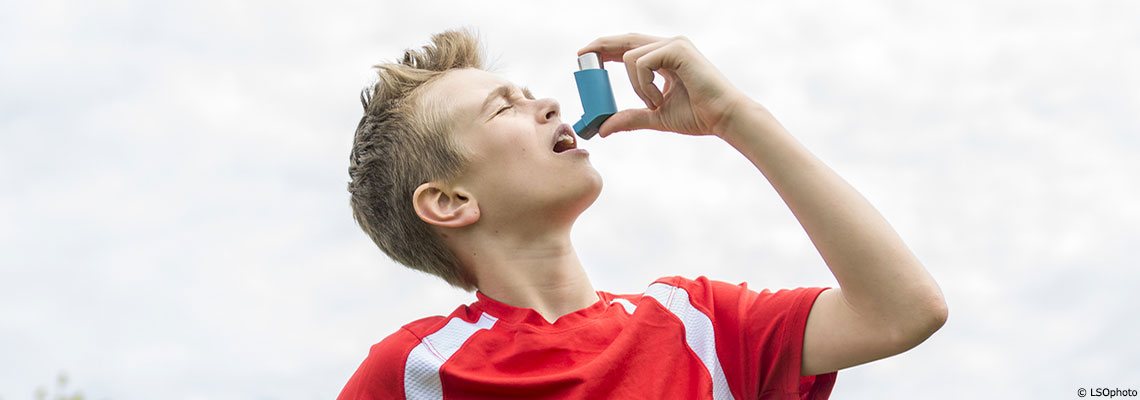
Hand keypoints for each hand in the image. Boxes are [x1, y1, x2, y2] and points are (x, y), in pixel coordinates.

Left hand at [577, 34, 751, 137]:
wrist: (724, 119)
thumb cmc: (698, 116)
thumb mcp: (656, 117)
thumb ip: (631, 118)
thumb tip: (603, 129)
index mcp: (665, 56)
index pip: (629, 46)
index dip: (606, 48)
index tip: (585, 56)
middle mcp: (669, 45)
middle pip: (625, 40)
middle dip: (601, 48)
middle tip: (580, 57)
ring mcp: (674, 44)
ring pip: (631, 56)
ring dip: (635, 86)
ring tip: (654, 103)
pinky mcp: (677, 48)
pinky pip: (641, 62)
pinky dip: (644, 85)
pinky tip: (659, 99)